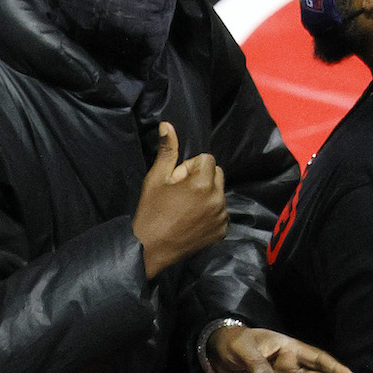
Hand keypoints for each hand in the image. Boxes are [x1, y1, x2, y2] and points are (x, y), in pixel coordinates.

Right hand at [132, 122, 228, 277]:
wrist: (151, 248)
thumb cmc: (151, 210)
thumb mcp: (156, 178)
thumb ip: (167, 151)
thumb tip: (167, 125)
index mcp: (203, 182)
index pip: (206, 159)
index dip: (189, 168)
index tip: (176, 182)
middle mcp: (218, 198)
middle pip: (217, 174)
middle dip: (201, 178)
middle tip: (181, 194)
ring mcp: (222, 217)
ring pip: (219, 193)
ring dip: (207, 195)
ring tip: (186, 208)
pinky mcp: (222, 231)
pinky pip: (221, 212)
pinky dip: (210, 213)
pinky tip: (193, 220)